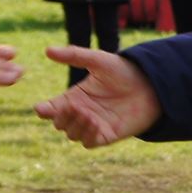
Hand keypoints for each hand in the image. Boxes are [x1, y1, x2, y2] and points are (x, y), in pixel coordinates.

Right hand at [32, 46, 160, 146]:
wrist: (150, 85)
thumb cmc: (123, 71)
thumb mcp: (98, 60)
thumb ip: (74, 55)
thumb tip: (47, 50)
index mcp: (74, 97)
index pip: (52, 108)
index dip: (44, 110)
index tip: (41, 108)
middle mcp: (81, 113)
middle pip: (59, 123)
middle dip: (61, 117)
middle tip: (72, 106)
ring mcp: (92, 126)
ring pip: (72, 134)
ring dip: (75, 125)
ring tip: (86, 112)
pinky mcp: (106, 135)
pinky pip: (89, 142)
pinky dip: (88, 135)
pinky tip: (94, 122)